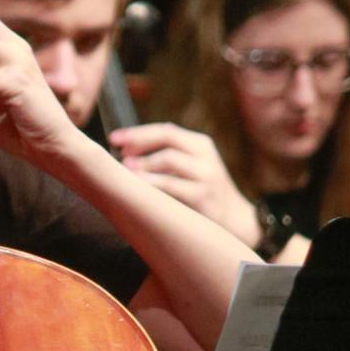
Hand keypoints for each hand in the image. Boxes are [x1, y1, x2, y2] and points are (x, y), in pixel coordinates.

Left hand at [110, 122, 259, 246]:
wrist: (235, 220)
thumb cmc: (202, 193)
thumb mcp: (191, 169)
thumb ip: (167, 157)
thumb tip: (126, 153)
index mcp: (200, 144)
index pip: (166, 130)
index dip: (138, 132)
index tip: (115, 138)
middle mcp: (205, 155)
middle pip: (167, 138)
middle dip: (137, 141)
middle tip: (116, 151)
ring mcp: (206, 175)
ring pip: (168, 159)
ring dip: (142, 163)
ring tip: (125, 170)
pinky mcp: (203, 195)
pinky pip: (171, 185)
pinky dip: (151, 183)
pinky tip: (137, 186)